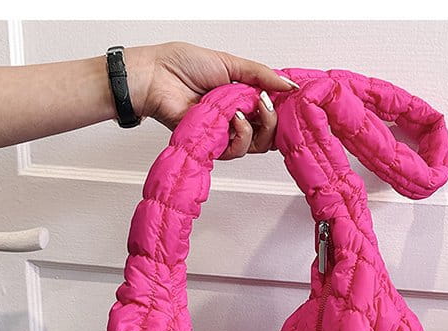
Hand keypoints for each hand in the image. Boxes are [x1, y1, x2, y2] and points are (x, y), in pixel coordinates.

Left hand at [126, 42, 298, 160]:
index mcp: (242, 96)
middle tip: (266, 104)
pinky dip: (241, 135)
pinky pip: (238, 150)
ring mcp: (226, 132)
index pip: (271, 110)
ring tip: (246, 110)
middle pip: (270, 132)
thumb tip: (288, 85)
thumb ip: (262, 75)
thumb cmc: (183, 66)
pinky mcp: (214, 145)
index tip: (290, 99)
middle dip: (274, 119)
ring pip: (257, 144)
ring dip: (258, 127)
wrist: (157, 77)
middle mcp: (236, 116)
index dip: (282, 108)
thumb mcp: (230, 63)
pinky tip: (233, 119)